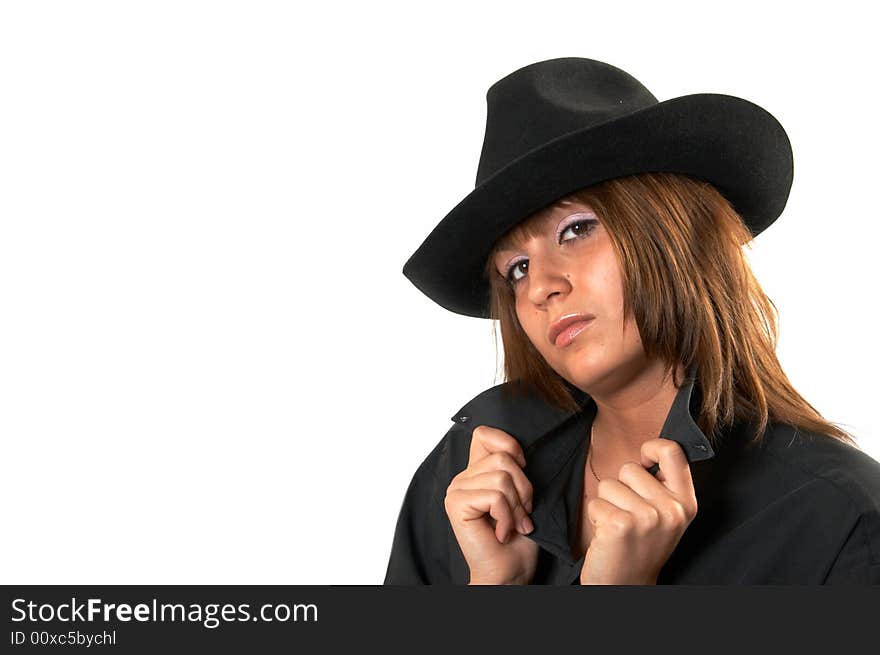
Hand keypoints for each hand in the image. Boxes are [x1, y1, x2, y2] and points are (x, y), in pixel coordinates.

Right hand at [445, 425, 539, 584]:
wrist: (508, 572)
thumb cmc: (517, 538)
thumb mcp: (521, 494)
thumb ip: (513, 469)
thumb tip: (518, 453)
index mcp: (475, 472)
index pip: (484, 434)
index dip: (509, 445)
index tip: (522, 470)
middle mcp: (461, 478)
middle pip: (503, 458)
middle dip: (523, 488)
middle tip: (522, 514)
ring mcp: (456, 491)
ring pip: (502, 477)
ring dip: (517, 506)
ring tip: (513, 524)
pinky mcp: (457, 505)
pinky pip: (495, 496)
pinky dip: (508, 517)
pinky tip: (502, 532)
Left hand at [579, 438, 697, 584]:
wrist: (627, 585)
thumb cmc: (641, 546)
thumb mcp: (666, 514)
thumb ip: (662, 484)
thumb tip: (649, 449)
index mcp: (686, 503)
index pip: (672, 451)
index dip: (652, 447)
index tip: (643, 460)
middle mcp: (671, 510)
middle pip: (630, 468)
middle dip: (621, 487)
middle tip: (629, 516)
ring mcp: (646, 518)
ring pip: (608, 484)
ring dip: (607, 503)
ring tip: (619, 526)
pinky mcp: (620, 525)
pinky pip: (595, 502)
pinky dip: (596, 517)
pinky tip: (608, 536)